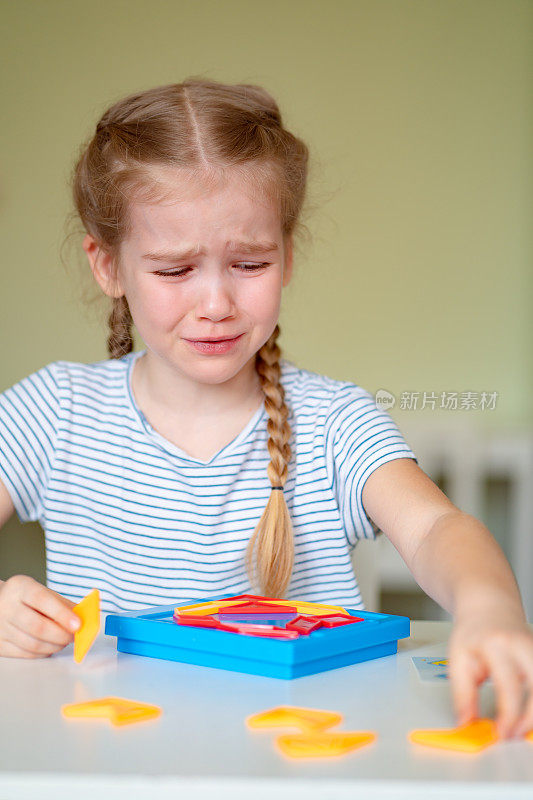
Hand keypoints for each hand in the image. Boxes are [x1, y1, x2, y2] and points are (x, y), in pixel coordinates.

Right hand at [0, 575, 80, 657]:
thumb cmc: (26, 598)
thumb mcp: (42, 592)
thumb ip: (63, 604)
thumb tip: (85, 618)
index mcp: (20, 587)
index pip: (42, 600)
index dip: (62, 614)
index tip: (78, 624)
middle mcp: (6, 606)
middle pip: (38, 627)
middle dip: (62, 635)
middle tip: (74, 636)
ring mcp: (0, 627)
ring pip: (33, 644)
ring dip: (54, 646)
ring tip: (63, 641)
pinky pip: (25, 654)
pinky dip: (43, 653)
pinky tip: (49, 647)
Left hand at [448, 607, 532, 738]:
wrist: (488, 606)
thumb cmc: (473, 631)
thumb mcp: (458, 658)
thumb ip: (462, 693)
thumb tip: (466, 723)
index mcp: (497, 645)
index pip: (508, 687)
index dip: (508, 716)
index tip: (501, 733)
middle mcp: (522, 646)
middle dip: (530, 718)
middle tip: (515, 734)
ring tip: (522, 727)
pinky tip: (529, 713)